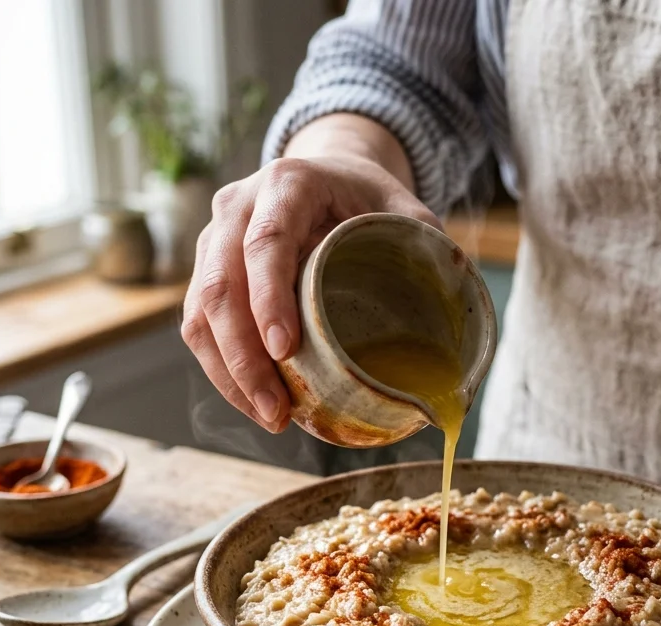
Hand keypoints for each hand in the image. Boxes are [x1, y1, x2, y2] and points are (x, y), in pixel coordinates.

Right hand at [181, 154, 438, 430]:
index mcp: (286, 185)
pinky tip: (255, 402)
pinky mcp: (207, 273)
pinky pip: (199, 327)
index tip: (284, 349)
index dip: (268, 298)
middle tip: (278, 411)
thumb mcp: (403, 208)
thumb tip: (460, 295)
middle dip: (244, 359)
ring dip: (229, 374)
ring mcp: (214, 241)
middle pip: (220, 287)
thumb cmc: (366, 198)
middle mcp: (237, 208)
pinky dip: (223, 371)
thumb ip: (428, 244)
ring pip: (201, 313)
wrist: (327, 172)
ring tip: (271, 418)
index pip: (263, 242)